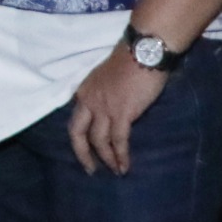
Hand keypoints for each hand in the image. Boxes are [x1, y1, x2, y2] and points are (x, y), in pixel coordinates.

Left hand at [67, 46, 169, 175]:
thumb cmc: (131, 59)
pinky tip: (125, 166)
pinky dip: (121, 156)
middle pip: (78, 134)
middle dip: (83, 155)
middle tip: (90, 170)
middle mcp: (89, 101)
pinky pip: (118, 141)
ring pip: (99, 141)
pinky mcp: (122, 113)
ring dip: (107, 159)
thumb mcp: (106, 77)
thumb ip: (103, 94)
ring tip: (115, 171)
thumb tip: (110, 109)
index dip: (79, 139)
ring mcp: (104, 108)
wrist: (145, 50)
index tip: (85, 151)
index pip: (76, 120)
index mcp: (85, 91)